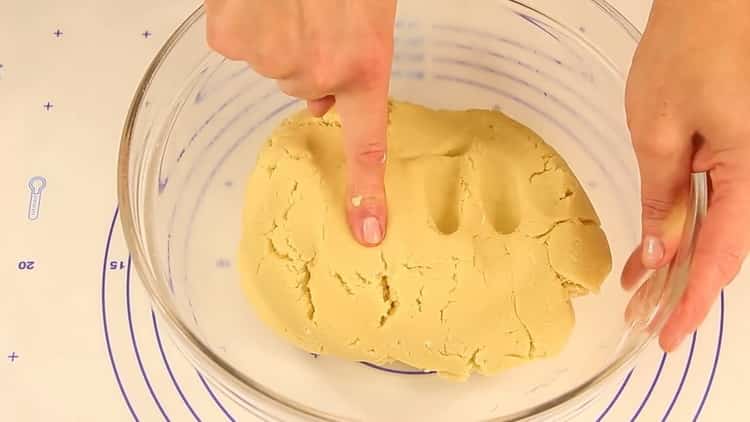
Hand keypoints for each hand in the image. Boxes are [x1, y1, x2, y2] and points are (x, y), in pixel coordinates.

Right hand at [204, 0, 396, 245]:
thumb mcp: (370, 12)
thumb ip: (352, 62)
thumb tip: (322, 105)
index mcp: (364, 63)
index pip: (367, 144)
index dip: (366, 192)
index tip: (367, 232)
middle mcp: (317, 71)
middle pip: (304, 89)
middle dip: (308, 60)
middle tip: (313, 15)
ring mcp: (269, 56)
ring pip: (269, 66)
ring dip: (277, 39)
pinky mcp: (229, 38)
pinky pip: (237, 45)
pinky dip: (244, 24)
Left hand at [622, 0, 749, 350]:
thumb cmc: (692, 47)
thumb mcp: (658, 131)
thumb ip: (662, 195)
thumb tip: (661, 247)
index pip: (721, 258)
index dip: (692, 301)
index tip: (666, 332)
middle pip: (722, 249)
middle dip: (679, 286)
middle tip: (642, 315)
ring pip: (716, 228)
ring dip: (678, 258)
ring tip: (639, 287)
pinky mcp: (737, 149)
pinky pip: (714, 199)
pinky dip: (683, 224)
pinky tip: (656, 244)